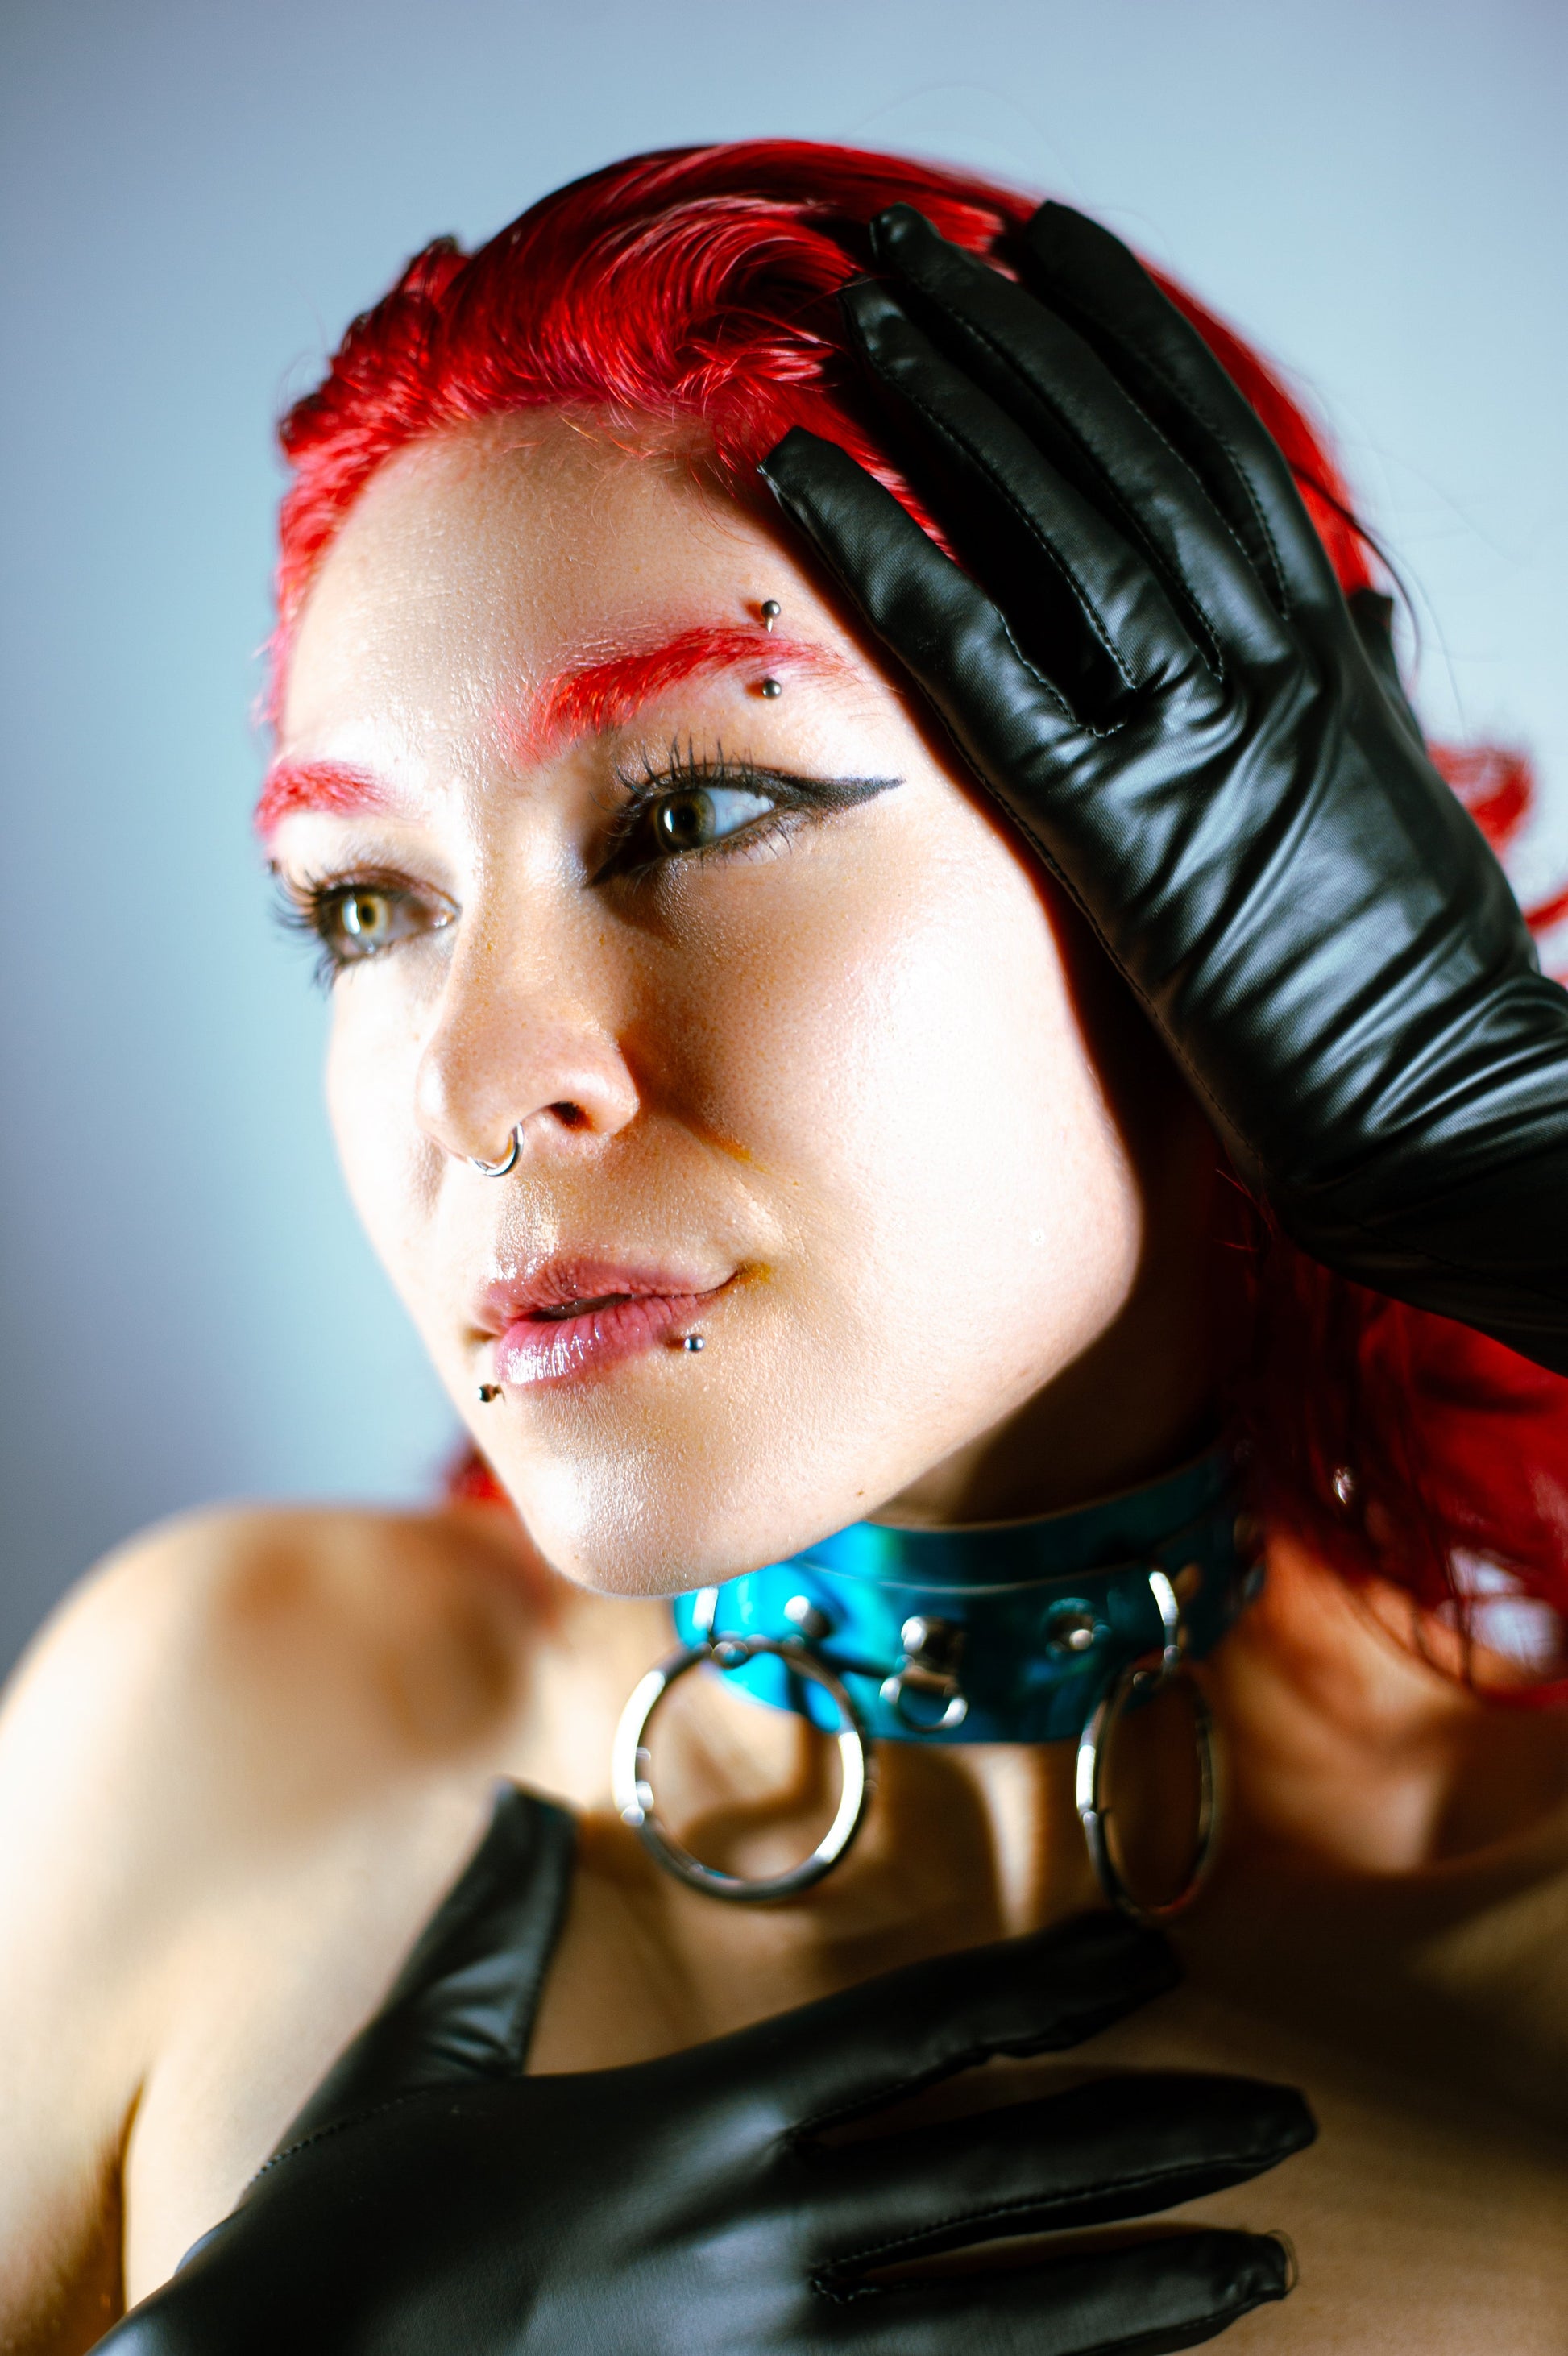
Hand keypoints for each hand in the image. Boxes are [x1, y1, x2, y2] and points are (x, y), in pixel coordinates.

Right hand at [102, 1897, 1307, 2351]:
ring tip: (1264, 2273)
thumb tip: (509, 1810)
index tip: (1158, 1962)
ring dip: (1143, 2295)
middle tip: (1285, 2122)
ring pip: (1005, 2329)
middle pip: (1000, 2176)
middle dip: (1156, 2143)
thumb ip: (489, 1929)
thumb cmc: (336, 2242)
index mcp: (696, 2124)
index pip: (918, 2032)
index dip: (1052, 1992)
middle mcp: (759, 2240)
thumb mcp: (417, 2061)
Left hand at [761, 203, 1567, 1374]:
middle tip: (907, 249)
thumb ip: (1347, 699)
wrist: (1442, 1107)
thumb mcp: (1386, 800)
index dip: (1124, 338)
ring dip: (951, 405)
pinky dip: (894, 563)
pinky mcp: (1125, 832)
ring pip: (1057, 525)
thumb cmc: (1409, 980)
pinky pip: (984, 669)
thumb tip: (1341, 626)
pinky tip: (809, 485)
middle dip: (1011, 338)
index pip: (1214, 447)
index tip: (1048, 253)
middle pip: (1121, 453)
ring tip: (855, 311)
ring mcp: (1199, 736)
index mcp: (1322, 648)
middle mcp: (1265, 659)